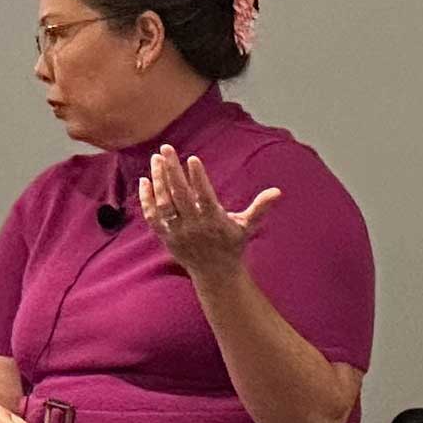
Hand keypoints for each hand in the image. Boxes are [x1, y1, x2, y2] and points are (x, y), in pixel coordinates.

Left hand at [138, 144, 280, 281]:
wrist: (214, 273)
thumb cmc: (232, 245)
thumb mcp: (247, 226)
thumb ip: (260, 208)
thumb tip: (278, 192)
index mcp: (214, 221)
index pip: (204, 196)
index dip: (197, 178)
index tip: (192, 159)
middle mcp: (193, 226)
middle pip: (179, 196)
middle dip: (171, 171)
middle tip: (165, 148)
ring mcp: (177, 232)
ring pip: (163, 203)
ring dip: (158, 180)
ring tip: (156, 158)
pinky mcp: (165, 236)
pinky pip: (152, 216)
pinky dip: (146, 199)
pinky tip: (145, 180)